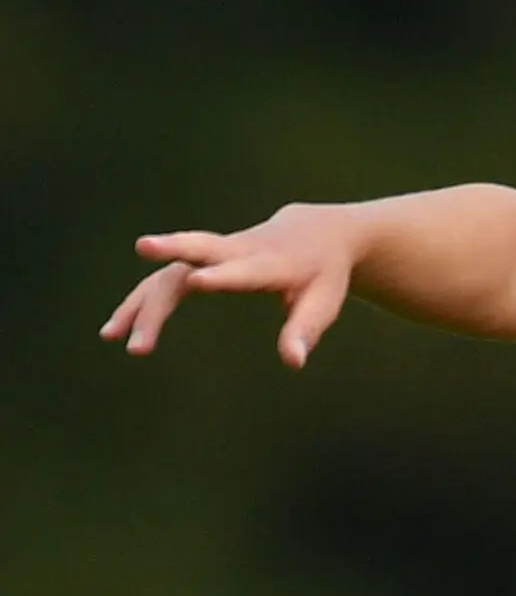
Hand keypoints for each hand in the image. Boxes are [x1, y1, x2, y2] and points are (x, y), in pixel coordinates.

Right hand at [101, 204, 363, 367]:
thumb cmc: (322, 274)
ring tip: (112, 335)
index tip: (197, 282)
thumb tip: (294, 362)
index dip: (222, 276)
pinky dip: (140, 302)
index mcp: (271, 263)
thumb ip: (305, 330)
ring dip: (142, 300)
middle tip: (143, 246)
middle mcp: (238, 251)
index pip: (244, 269)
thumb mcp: (323, 303)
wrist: (315, 233)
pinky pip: (164, 279)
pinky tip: (115, 330)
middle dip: (172, 247)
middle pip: (200, 248)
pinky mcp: (201, 259)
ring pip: (172, 271)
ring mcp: (215, 253)